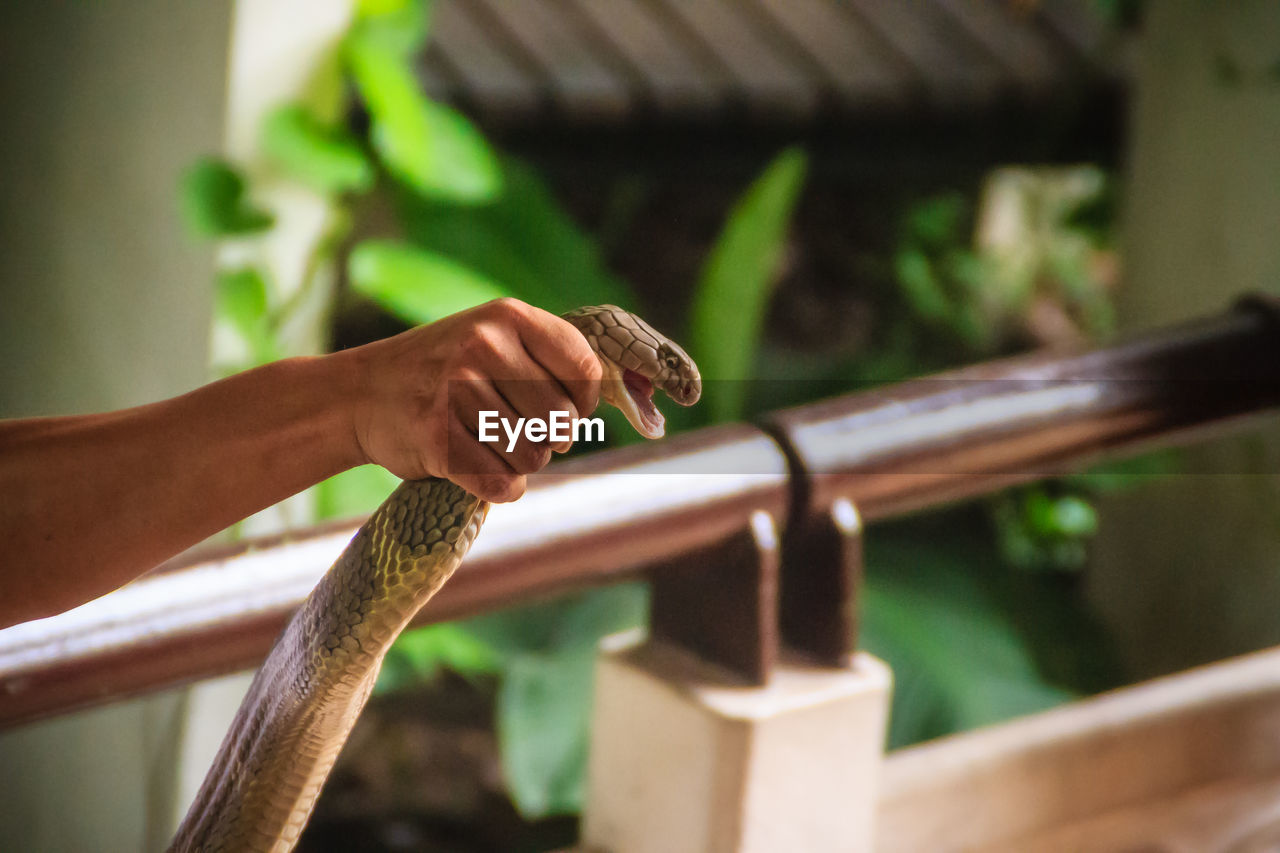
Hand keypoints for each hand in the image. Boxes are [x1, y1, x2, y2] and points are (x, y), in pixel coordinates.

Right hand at [344, 298, 601, 501]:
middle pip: (560, 424)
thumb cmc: (442, 370)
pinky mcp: (438, 440)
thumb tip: (635, 395)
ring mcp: (457, 391)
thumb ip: (551, 358)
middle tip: (512, 431)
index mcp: (508, 316)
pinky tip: (475, 468)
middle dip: (546, 440)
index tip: (561, 410)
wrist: (359, 394)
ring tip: (486, 444)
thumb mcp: (493, 338)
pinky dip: (497, 488)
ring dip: (518, 464)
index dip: (582, 404)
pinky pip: (502, 485)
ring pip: (533, 459)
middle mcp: (483, 346)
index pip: (584, 371)